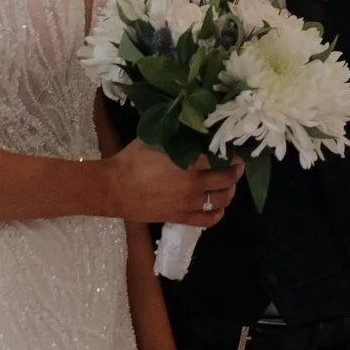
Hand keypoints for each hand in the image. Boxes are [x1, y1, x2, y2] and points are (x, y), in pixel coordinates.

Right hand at [104, 140, 242, 228]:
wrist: (113, 188)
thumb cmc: (132, 159)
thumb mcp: (156, 139)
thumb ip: (178, 136)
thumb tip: (193, 129)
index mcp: (190, 162)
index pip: (222, 158)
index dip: (230, 153)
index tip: (232, 148)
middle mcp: (195, 184)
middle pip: (227, 179)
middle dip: (235, 170)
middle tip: (235, 164)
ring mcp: (189, 204)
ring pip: (222, 200)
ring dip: (230, 191)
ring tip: (228, 184)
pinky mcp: (181, 218)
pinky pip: (208, 220)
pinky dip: (217, 213)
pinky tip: (217, 206)